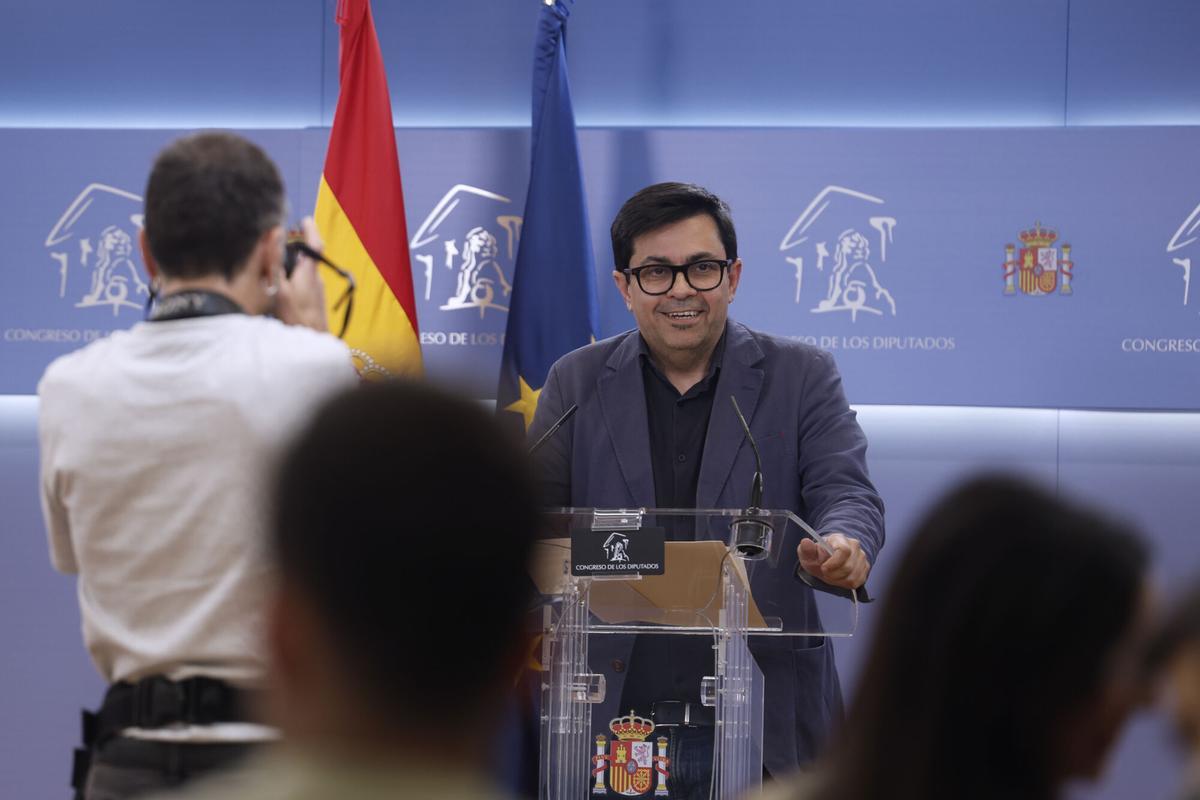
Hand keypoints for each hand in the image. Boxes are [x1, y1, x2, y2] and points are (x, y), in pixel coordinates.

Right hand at [277, 217, 328, 331]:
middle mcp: (316, 281)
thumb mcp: (280, 289)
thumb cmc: (296, 319)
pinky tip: (280, 288)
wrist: (312, 343)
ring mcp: (316, 292)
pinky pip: (303, 284)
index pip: (315, 245)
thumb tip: (274, 237)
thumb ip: (275, 263)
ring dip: (292, 265)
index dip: (311, 230)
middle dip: (295, 247)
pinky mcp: (314, 302)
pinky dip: (293, 279)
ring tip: (274, 265)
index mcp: (309, 274)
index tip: (305, 219)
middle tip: (280, 240)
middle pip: (307, 258)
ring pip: (304, 272)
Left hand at [798, 533, 869, 589]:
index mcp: (839, 539)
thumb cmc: (817, 556)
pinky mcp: (865, 568)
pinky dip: (845, 584)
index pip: (844, 550)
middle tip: (824, 573)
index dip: (834, 563)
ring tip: (831, 576)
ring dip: (838, 580)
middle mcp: (854, 546)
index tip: (823, 568)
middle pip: (848, 566)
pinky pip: (857, 582)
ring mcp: (861, 557)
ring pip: (853, 577)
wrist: (826, 560)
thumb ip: (806, 549)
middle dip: (833, 574)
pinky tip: (838, 579)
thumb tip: (805, 542)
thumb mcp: (808, 553)